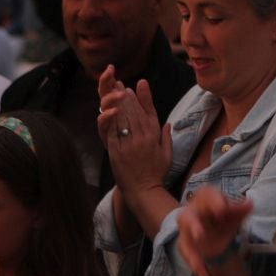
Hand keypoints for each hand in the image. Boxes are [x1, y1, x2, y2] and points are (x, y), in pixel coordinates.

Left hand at [98, 67, 168, 193]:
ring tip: (114, 92)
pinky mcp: (117, 151)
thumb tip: (167, 123)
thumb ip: (167, 137)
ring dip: (118, 103)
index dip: (143, 96)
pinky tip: (107, 109)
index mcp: (155, 136)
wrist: (144, 190)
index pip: (149, 111)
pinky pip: (113, 131)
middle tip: (121, 84)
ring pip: (123, 118)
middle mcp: (143, 137)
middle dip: (127, 96)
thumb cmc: (156, 173)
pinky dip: (110, 118)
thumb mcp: (168, 154)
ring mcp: (129, 143)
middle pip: (134, 111)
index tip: (138, 84)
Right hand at [176, 188, 255, 275]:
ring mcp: (187, 231)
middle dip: (193, 225)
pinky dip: (197, 268)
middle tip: (200, 235)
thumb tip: (250, 204)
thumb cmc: (223, 215)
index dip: (214, 202)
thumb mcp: (234, 213)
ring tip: (198, 266)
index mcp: (206, 199)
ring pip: (184, 241)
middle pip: (187, 217)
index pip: (206, 195)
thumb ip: (240, 210)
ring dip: (191, 254)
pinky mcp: (186, 246)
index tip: (222, 210)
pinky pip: (188, 258)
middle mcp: (193, 213)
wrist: (215, 227)